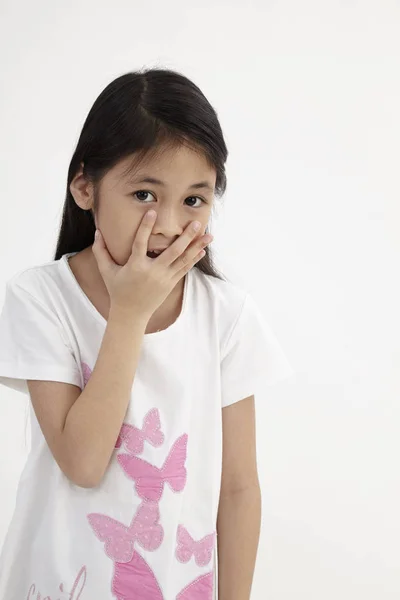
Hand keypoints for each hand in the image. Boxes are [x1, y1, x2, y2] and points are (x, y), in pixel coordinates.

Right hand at [91, 210, 212, 320]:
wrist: (131, 314)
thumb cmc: (117, 290)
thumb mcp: (107, 271)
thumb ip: (100, 251)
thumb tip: (96, 231)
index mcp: (136, 266)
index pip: (141, 243)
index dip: (146, 227)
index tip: (153, 212)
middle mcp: (153, 272)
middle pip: (173, 252)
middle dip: (186, 237)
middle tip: (196, 223)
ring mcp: (164, 278)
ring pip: (183, 260)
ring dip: (197, 247)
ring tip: (209, 235)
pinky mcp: (170, 283)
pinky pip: (184, 269)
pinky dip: (194, 259)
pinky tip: (202, 250)